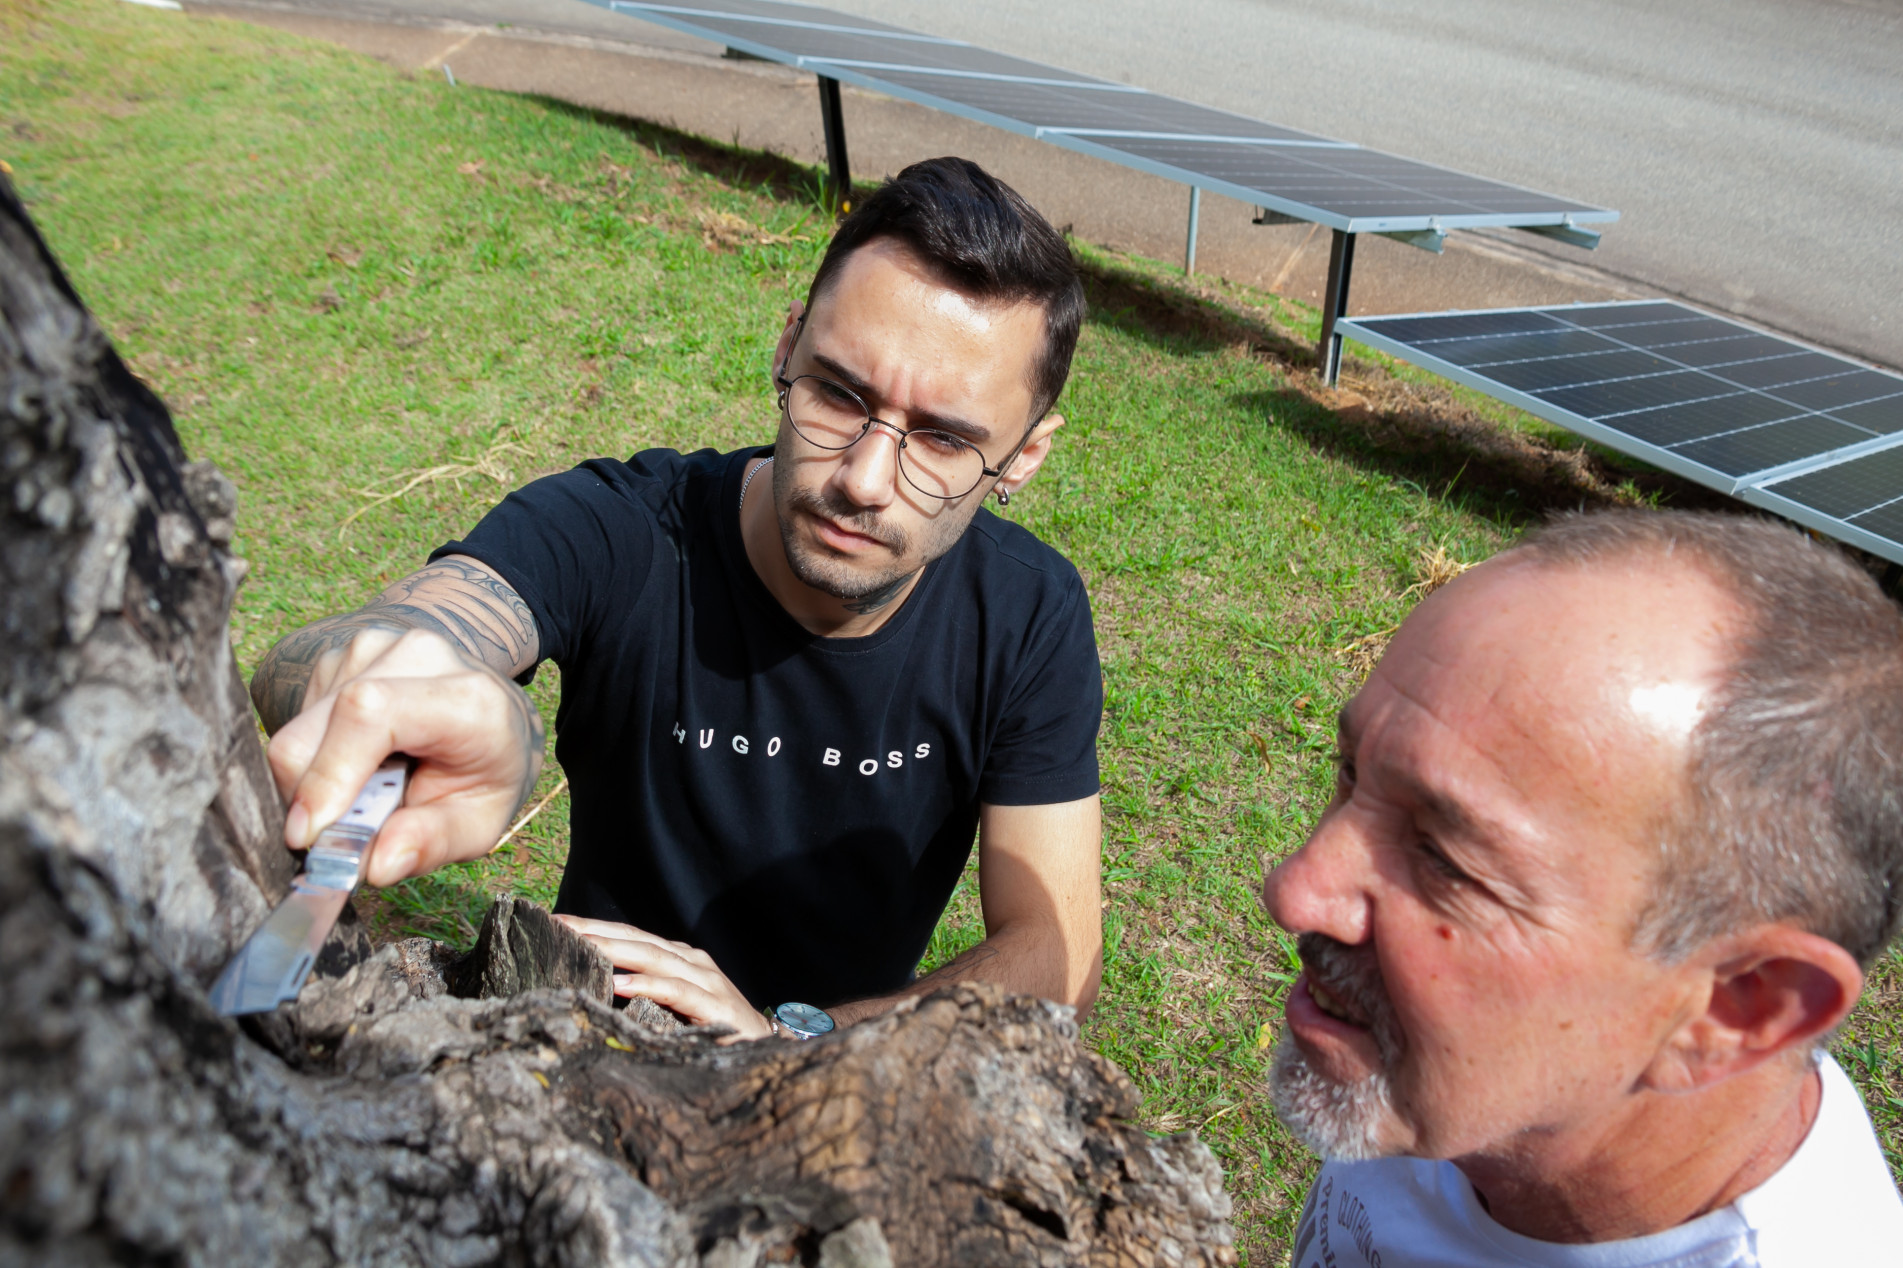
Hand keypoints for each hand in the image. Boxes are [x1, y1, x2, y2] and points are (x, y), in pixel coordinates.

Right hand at [265, 627, 542, 887]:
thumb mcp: (481, 822)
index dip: (327, 776)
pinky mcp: (340, 658)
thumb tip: (375, 865)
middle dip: (309, 799)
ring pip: (293, 732)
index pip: (370, 714)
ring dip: (312, 783)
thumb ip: (433, 843)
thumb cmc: (487, 770)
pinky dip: (315, 761)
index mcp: (464, 696)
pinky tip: (359, 763)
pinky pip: (296, 723)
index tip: (308, 836)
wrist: (493, 714)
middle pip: (310, 732)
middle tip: (341, 835)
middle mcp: (414, 657)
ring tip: (367, 791)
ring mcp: (371, 649)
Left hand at [553, 915, 772, 1041]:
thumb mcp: (675, 1005)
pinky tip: (621, 984)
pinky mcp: (715, 1006)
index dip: (595, 928)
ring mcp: (706, 981)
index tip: (556, 925)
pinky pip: (677, 991)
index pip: (631, 936)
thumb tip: (596, 990)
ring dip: (616, 951)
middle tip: (558, 927)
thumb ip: (646, 993)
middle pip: (637, 940)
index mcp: (679, 959)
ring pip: (654, 958)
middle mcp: (692, 962)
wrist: (765, 1046)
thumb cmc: (713, 1027)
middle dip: (596, 932)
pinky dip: (649, 985)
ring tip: (582, 946)